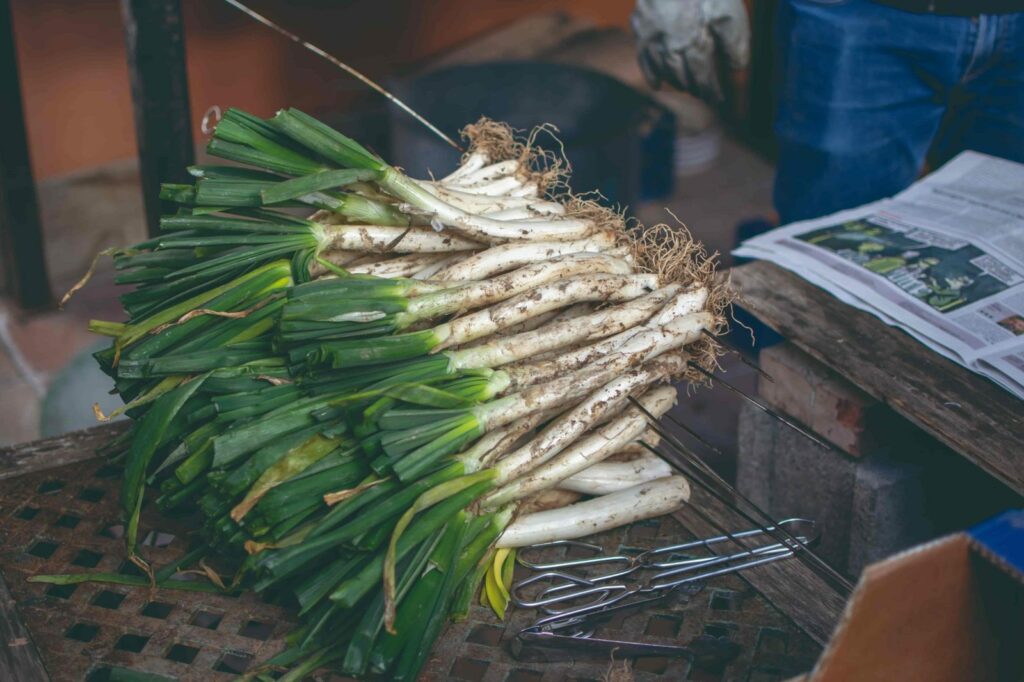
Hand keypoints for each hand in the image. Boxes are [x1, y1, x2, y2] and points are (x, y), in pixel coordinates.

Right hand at [632, 0, 749, 104]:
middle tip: (704, 93)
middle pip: (683, 78)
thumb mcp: (729, 13)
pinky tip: (658, 84)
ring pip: (663, 71)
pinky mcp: (640, 27)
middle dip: (695, 88)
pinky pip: (644, 59)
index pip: (704, 79)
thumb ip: (735, 42)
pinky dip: (651, 75)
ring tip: (685, 86)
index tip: (719, 100)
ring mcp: (652, 39)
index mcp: (695, 45)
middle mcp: (671, 48)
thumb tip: (737, 68)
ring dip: (676, 82)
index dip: (712, 91)